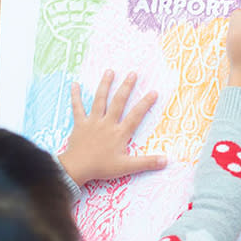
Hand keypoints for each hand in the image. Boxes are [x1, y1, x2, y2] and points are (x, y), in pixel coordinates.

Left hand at [58, 70, 166, 185]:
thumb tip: (166, 160)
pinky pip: (77, 107)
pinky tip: (74, 84)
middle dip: (126, 87)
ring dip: (105, 85)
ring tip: (110, 71)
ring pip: (100, 100)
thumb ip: (147, 163)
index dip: (145, 104)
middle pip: (118, 102)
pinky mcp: (80, 124)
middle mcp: (107, 123)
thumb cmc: (102, 167)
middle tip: (133, 74)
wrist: (76, 169)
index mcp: (119, 133)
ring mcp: (93, 122)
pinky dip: (76, 96)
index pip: (135, 116)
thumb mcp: (126, 167)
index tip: (154, 91)